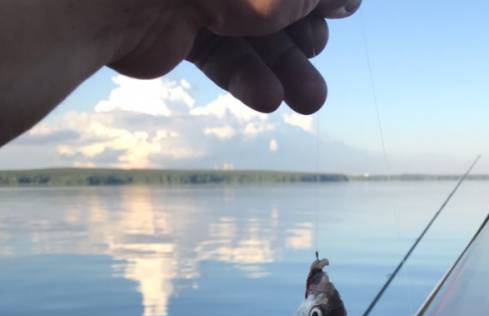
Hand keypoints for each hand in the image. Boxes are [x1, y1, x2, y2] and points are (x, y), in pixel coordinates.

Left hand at [111, 0, 361, 114]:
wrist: (112, 2)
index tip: (344, 9)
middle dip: (304, 29)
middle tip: (315, 49)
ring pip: (252, 33)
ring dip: (285, 67)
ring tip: (310, 100)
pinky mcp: (177, 30)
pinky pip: (220, 55)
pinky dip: (245, 78)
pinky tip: (269, 100)